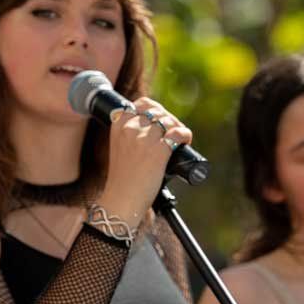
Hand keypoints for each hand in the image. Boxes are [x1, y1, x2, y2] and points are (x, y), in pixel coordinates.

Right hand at [97, 98, 192, 225]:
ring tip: (180, 138)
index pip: (141, 104)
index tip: (160, 119)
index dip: (155, 109)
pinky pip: (178, 133)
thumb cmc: (122, 178)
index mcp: (118, 126)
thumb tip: (156, 128)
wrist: (121, 199)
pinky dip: (185, 135)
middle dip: (169, 119)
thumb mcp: (120, 149)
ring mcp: (144, 139)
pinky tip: (185, 141)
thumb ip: (131, 136)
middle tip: (173, 132)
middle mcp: (130, 129)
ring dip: (178, 127)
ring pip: (169, 121)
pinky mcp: (158, 150)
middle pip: (158, 112)